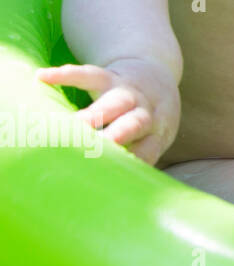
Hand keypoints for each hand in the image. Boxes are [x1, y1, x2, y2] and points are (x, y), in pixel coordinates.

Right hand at [35, 58, 179, 165]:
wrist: (156, 76)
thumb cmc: (148, 121)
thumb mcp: (152, 139)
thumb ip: (135, 159)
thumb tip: (106, 192)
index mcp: (157, 133)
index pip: (146, 150)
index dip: (131, 162)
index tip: (111, 176)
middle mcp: (146, 112)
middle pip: (134, 124)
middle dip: (118, 136)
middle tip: (98, 150)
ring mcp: (129, 92)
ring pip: (115, 101)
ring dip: (95, 113)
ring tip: (74, 125)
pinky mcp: (111, 76)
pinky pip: (90, 74)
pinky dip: (67, 75)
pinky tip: (44, 77)